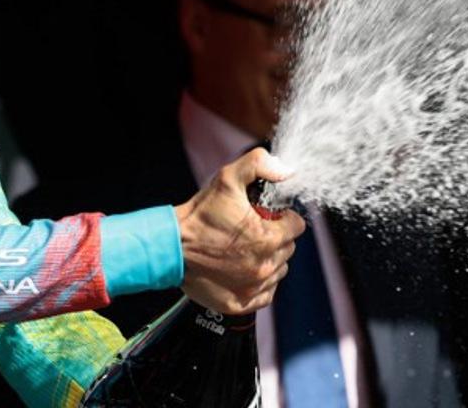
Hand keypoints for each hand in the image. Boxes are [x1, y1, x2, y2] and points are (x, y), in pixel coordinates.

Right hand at [174, 148, 304, 314]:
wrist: (171, 247)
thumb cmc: (199, 216)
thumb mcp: (228, 178)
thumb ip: (259, 164)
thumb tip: (285, 170)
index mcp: (268, 238)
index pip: (296, 226)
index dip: (283, 217)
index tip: (269, 216)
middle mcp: (264, 266)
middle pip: (288, 248)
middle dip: (276, 236)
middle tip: (253, 229)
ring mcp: (253, 287)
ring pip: (279, 270)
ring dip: (269, 258)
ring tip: (246, 248)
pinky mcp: (241, 303)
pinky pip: (266, 293)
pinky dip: (260, 282)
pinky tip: (244, 268)